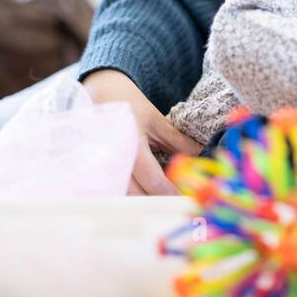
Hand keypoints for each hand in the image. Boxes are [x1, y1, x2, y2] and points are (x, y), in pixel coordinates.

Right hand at [81, 69, 201, 195]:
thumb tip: (202, 157)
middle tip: (175, 203)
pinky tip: (139, 195)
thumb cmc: (130, 105)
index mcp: (131, 144)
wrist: (99, 93)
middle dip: (157, 202)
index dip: (171, 193)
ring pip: (122, 197)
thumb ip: (179, 142)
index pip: (153, 180)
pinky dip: (126, 197)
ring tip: (160, 200)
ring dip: (141, 202)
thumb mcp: (157, 121)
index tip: (186, 199)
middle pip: (136, 196)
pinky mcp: (93, 172)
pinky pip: (111, 192)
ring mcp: (99, 167)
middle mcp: (112, 159)